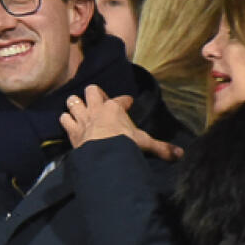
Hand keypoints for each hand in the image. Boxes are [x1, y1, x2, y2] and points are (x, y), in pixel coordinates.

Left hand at [60, 84, 182, 160]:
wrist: (103, 153)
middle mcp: (97, 108)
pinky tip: (69, 123)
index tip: (128, 103)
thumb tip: (181, 154)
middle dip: (94, 94)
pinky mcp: (72, 130)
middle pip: (92, 90)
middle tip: (98, 102)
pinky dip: (66, 121)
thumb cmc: (125, 144)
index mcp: (115, 108)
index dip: (125, 100)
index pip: (121, 99)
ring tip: (79, 110)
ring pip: (73, 101)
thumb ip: (161, 147)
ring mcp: (82, 118)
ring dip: (75, 105)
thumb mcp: (145, 143)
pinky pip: (63, 119)